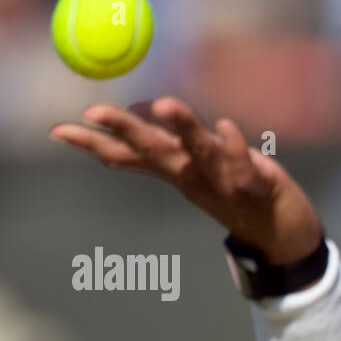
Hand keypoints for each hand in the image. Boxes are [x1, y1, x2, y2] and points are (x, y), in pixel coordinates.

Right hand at [50, 96, 323, 264]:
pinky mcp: (258, 185)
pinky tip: (225, 125)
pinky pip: (244, 164)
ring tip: (163, 104)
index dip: (92, 144)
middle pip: (155, 150)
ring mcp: (224, 182)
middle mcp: (194, 177)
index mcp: (175, 171)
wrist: (283, 236)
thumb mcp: (196, 170)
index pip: (127, 156)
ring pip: (200, 151)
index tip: (57, 131)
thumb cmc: (236, 192)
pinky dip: (235, 146)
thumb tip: (140, 112)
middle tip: (94, 111)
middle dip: (124, 130)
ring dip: (182, 127)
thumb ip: (170, 145)